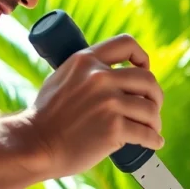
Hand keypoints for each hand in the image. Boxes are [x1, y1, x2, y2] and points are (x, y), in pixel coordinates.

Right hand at [26, 34, 164, 178]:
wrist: (34, 144)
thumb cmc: (46, 117)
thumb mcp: (62, 78)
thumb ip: (85, 72)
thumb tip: (112, 74)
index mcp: (87, 60)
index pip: (127, 44)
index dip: (142, 58)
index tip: (145, 70)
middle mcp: (100, 77)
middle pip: (147, 80)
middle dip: (155, 96)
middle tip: (152, 108)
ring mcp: (108, 103)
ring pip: (150, 108)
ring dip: (155, 121)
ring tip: (152, 129)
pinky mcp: (114, 128)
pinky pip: (146, 133)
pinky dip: (154, 140)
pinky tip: (154, 142)